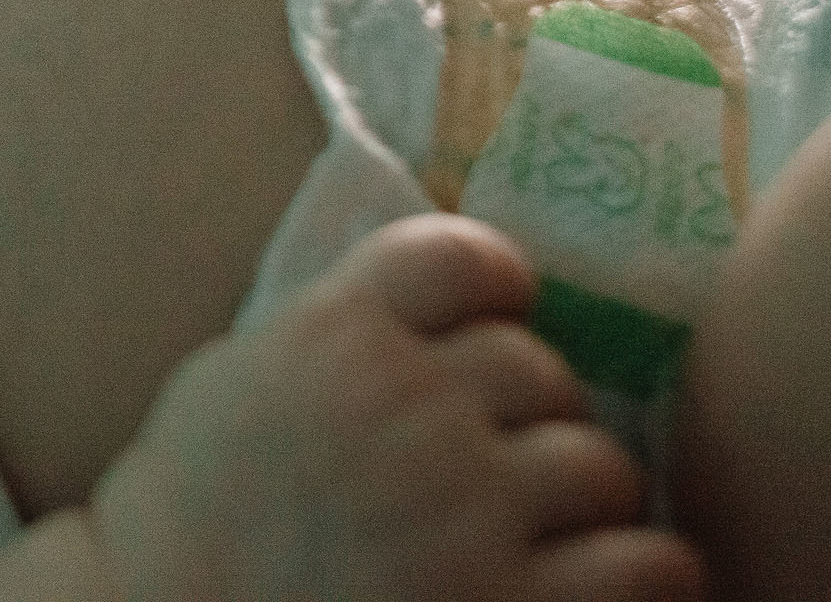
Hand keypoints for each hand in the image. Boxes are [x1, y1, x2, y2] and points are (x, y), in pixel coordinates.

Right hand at [86, 214, 702, 601]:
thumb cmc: (182, 524)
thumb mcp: (238, 383)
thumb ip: (334, 333)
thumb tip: (433, 305)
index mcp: (336, 337)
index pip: (465, 261)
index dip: (497, 288)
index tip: (498, 320)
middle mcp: (411, 408)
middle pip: (540, 370)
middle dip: (530, 418)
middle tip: (498, 469)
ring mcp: (469, 512)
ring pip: (600, 465)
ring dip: (582, 503)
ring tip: (549, 538)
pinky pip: (649, 566)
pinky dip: (644, 575)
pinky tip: (607, 586)